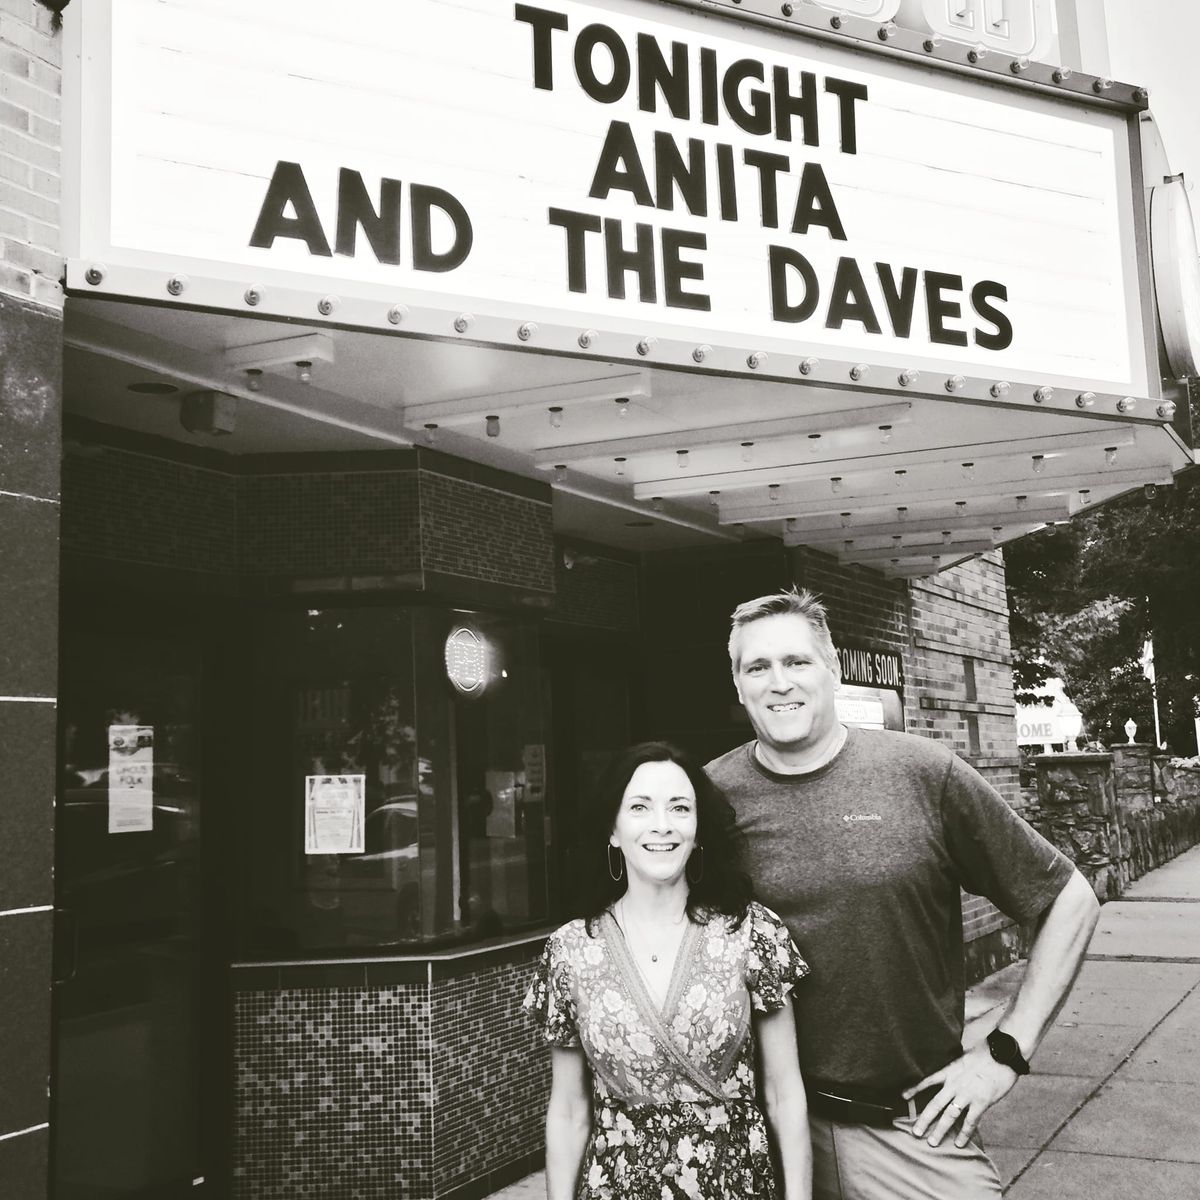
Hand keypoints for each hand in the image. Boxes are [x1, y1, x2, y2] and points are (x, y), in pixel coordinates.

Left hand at [903, 1043, 1018, 1147]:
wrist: (1002, 1054)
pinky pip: (970, 1121)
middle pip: (935, 1104)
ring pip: (949, 1116)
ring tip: (932, 1142)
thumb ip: (956, 1067)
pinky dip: (964, 1134)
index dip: (914, 1088)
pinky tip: (958, 1143)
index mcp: (949, 1071)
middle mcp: (954, 1084)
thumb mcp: (964, 1057)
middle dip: (924, 1119)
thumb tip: (951, 1071)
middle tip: (915, 1132)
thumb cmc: (986, 1053)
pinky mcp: (981, 1102)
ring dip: (940, 1130)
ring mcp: (967, 1094)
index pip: (927, 1080)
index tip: (903, 1096)